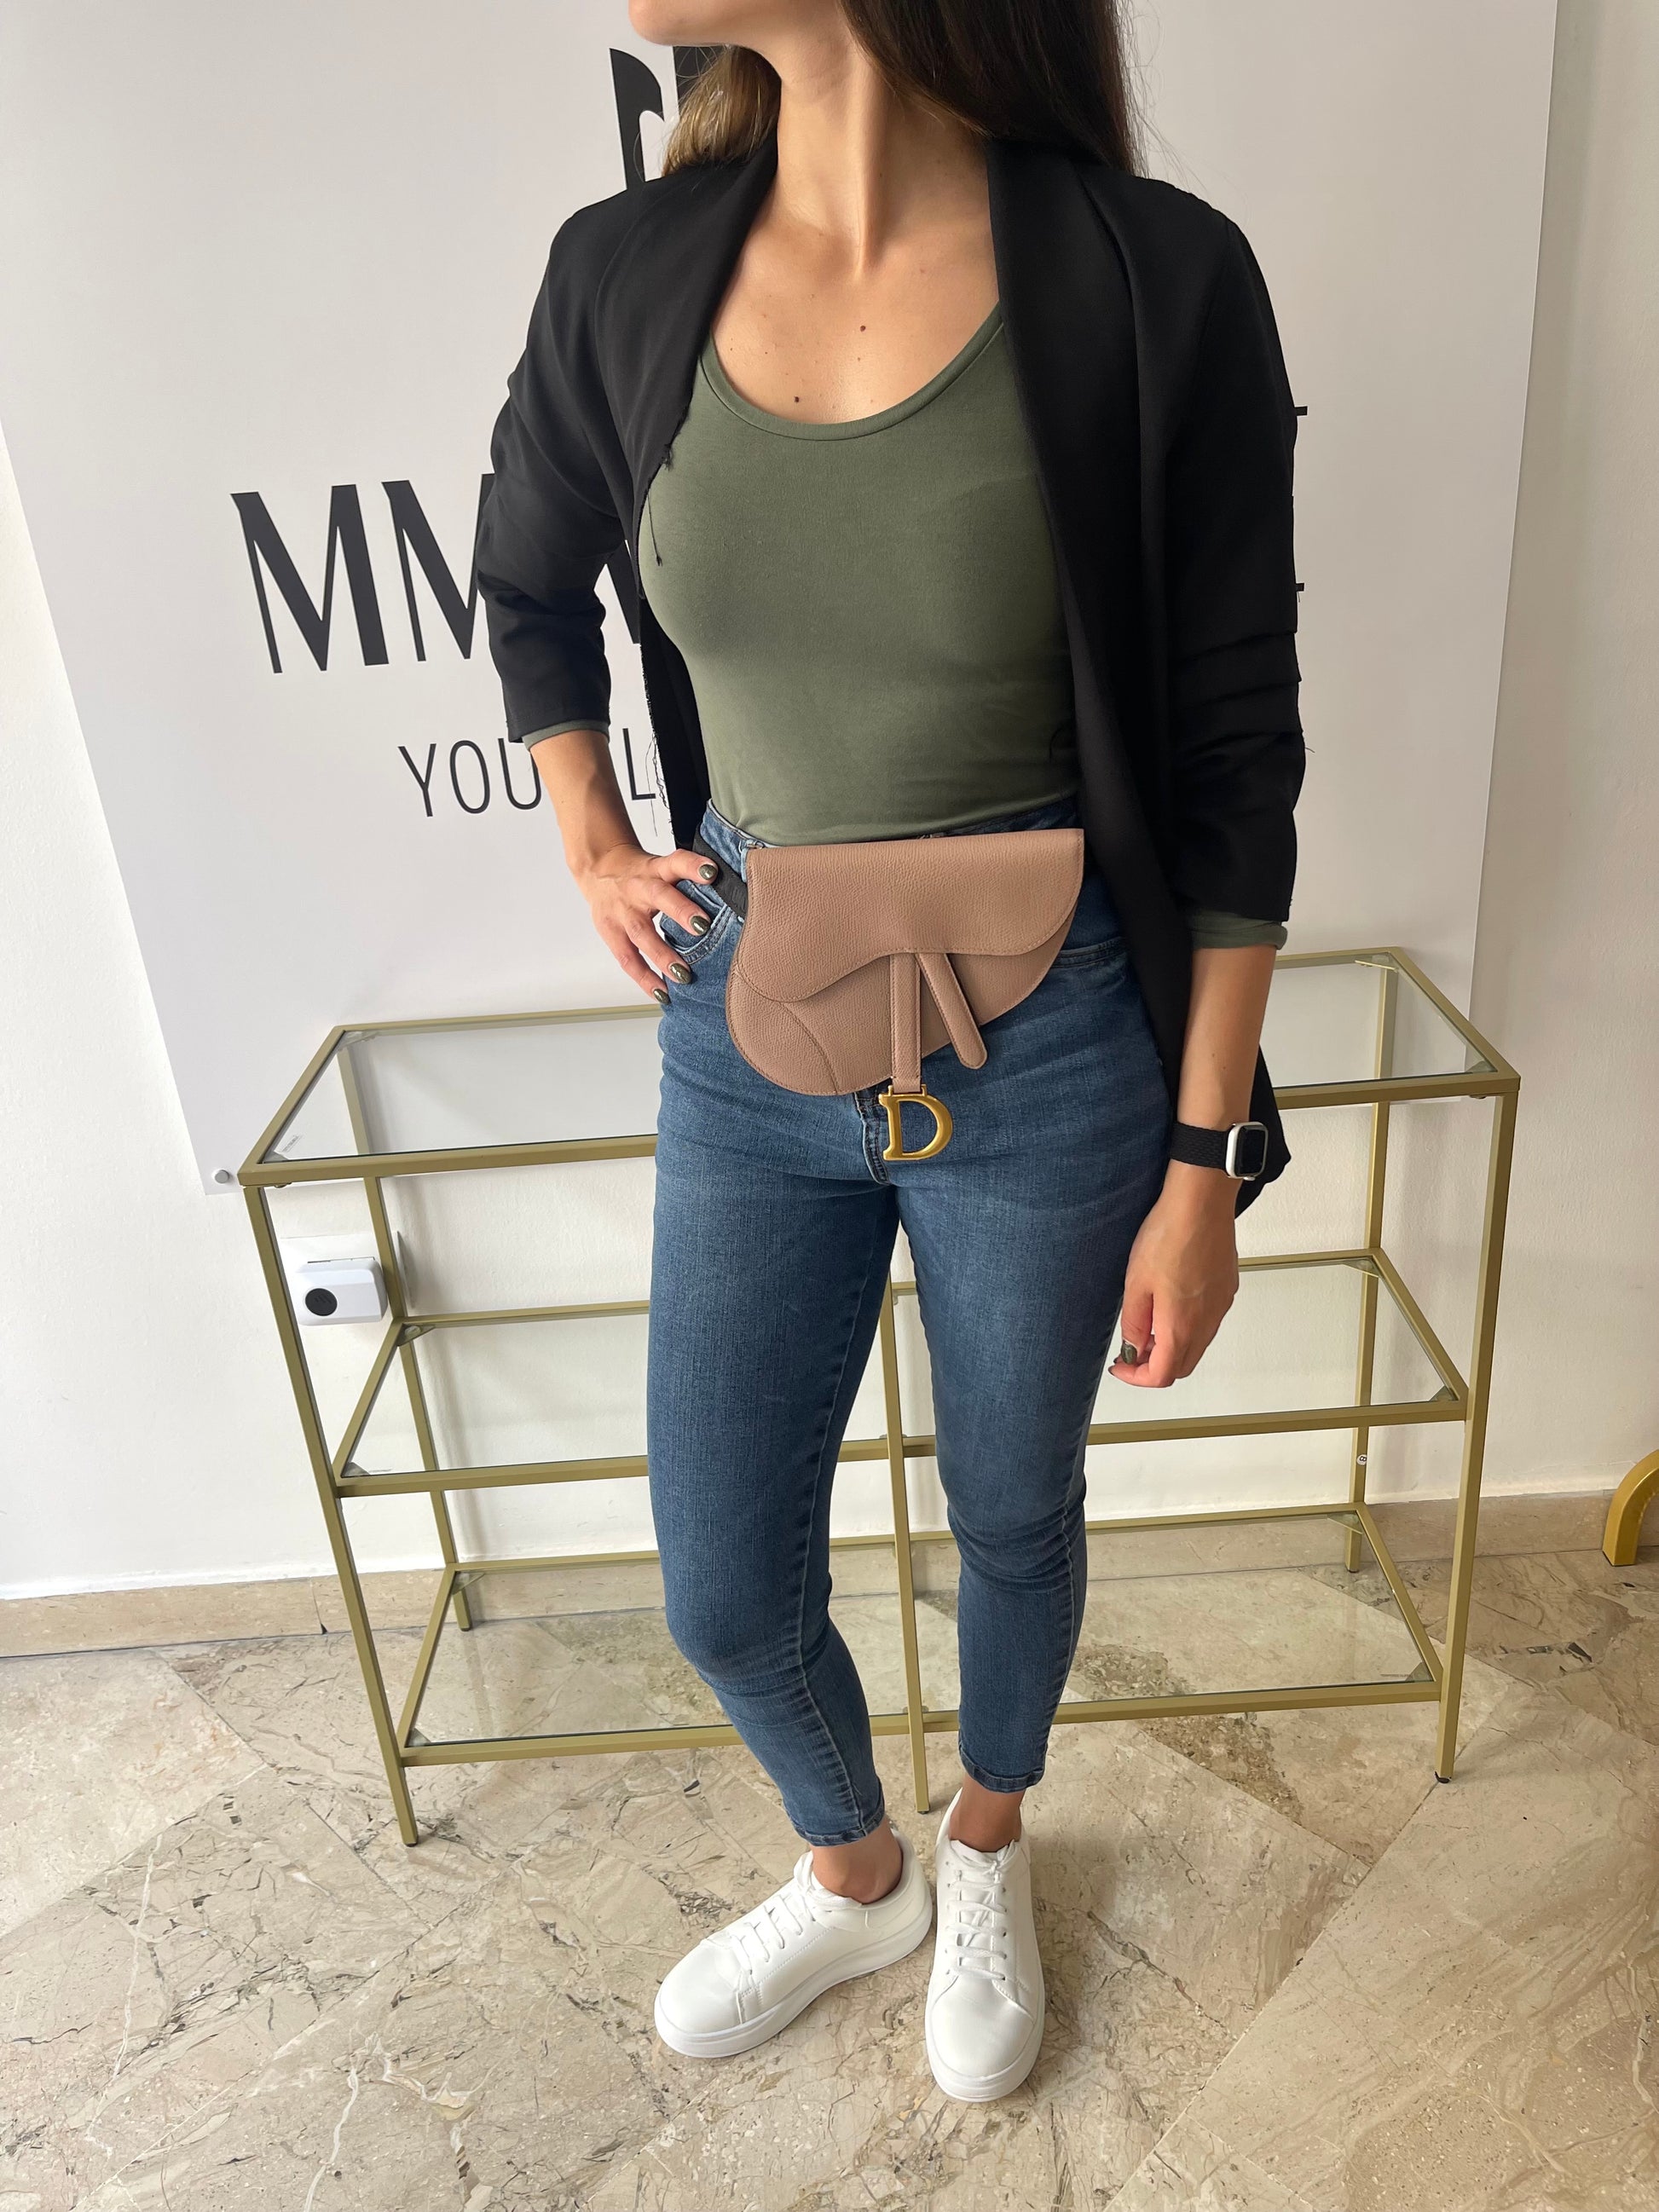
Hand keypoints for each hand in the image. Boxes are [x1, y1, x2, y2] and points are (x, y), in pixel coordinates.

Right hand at [571, 839, 717, 1001]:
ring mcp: (623, 911)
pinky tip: (662, 992)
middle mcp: (639, 888)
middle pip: (658, 896)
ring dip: (663, 955)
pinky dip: (645, 978)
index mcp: (657, 869)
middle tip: (702, 926)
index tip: (712, 871)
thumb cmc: (642, 874)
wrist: (598, 870)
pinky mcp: (610, 932)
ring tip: (683, 975)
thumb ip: (689, 880)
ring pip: (641, 933)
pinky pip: (628, 959)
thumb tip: (733, 896)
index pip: (676, 861)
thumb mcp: (663, 868)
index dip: (693, 865)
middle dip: (680, 911)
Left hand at [1108, 1164, 1240, 1388]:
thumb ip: (1134, 1322)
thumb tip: (1133, 1349)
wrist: (1202, 1202)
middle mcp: (1207, 1322)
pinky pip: (1208, 1323)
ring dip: (1172, 1347)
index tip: (1120, 1366)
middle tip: (1131, 1350)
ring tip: (1148, 1326)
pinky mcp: (1227, 1289)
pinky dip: (1188, 1328)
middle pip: (1183, 1366)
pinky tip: (1170, 1304)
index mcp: (1181, 1326)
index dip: (1137, 1378)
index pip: (1162, 1375)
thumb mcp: (1136, 1282)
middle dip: (1155, 1367)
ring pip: (1198, 1345)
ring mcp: (1220, 1306)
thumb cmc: (1169, 1235)